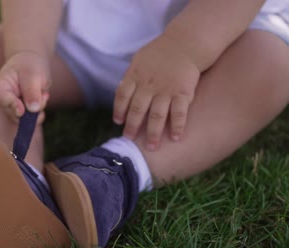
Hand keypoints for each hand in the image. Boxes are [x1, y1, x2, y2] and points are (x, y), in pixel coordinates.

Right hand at [0, 51, 50, 122]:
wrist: (32, 62)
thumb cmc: (30, 64)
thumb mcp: (33, 74)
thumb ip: (32, 91)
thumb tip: (33, 110)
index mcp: (1, 86)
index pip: (0, 98)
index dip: (12, 105)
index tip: (22, 111)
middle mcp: (5, 99)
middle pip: (14, 113)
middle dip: (31, 110)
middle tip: (43, 96)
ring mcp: (13, 107)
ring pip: (25, 118)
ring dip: (38, 109)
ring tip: (43, 93)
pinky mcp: (23, 111)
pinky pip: (32, 118)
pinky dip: (40, 110)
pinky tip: (43, 97)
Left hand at [113, 35, 199, 150]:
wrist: (186, 42)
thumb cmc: (162, 52)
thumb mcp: (140, 59)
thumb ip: (131, 75)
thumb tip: (119, 88)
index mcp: (136, 75)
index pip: (122, 95)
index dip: (119, 110)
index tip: (118, 122)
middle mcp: (149, 84)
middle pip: (137, 109)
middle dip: (132, 126)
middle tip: (129, 140)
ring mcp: (166, 89)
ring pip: (157, 115)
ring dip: (153, 133)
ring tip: (152, 147)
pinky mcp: (183, 92)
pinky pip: (179, 112)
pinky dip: (177, 126)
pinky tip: (176, 138)